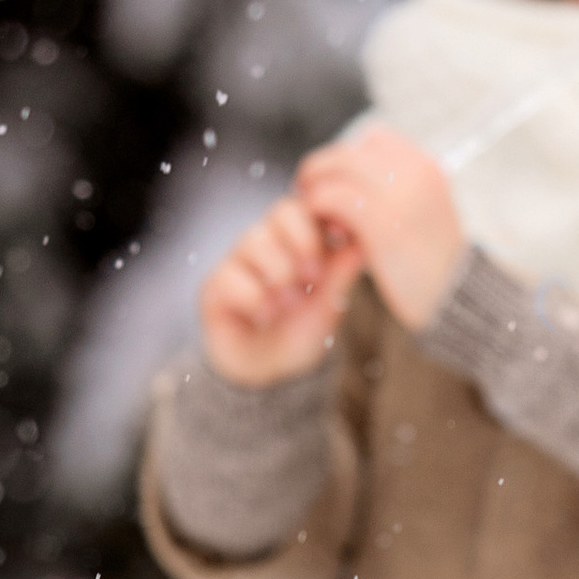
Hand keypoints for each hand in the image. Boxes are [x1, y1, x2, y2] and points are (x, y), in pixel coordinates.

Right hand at [197, 190, 362, 384]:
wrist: (271, 373)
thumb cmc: (302, 331)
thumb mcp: (331, 302)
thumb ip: (343, 270)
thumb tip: (365, 237)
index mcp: (294, 241)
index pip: (303, 205)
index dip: (319, 217)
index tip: (338, 239)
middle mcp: (264, 245)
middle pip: (280, 212)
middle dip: (302, 242)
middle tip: (312, 277)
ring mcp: (236, 263)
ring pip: (253, 240)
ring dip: (279, 275)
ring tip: (288, 304)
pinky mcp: (214, 287)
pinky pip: (231, 276)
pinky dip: (255, 299)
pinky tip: (264, 317)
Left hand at [292, 124, 466, 331]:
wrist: (454, 298)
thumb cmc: (434, 262)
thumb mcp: (427, 210)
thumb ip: (399, 188)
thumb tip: (352, 175)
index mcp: (426, 166)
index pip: (374, 139)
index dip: (351, 159)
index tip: (343, 182)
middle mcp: (413, 171)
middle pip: (347, 153)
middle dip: (323, 173)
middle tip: (312, 196)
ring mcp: (396, 192)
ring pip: (333, 169)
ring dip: (316, 190)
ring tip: (319, 216)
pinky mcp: (377, 219)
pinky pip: (329, 197)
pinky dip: (318, 210)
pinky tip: (329, 233)